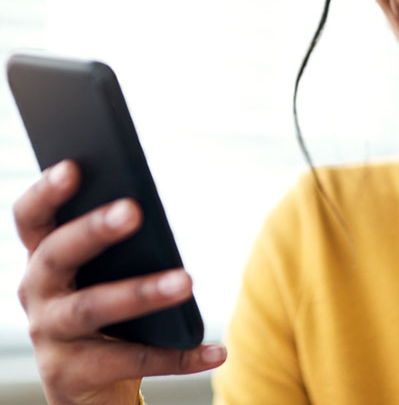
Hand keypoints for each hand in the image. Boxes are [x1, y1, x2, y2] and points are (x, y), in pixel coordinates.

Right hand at [14, 160, 225, 404]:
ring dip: (142, 292)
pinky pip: (131, 360)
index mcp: (44, 255)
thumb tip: (150, 202)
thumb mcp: (105, 267)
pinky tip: (216, 350)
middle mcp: (37, 292)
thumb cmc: (104, 300)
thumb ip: (117, 236)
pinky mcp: (70, 376)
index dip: (46, 192)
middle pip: (59, 254)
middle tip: (133, 210)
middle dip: (94, 230)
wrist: (89, 383)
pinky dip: (178, 356)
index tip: (74, 166)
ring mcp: (50, 336)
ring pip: (92, 307)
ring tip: (187, 281)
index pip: (31, 216)